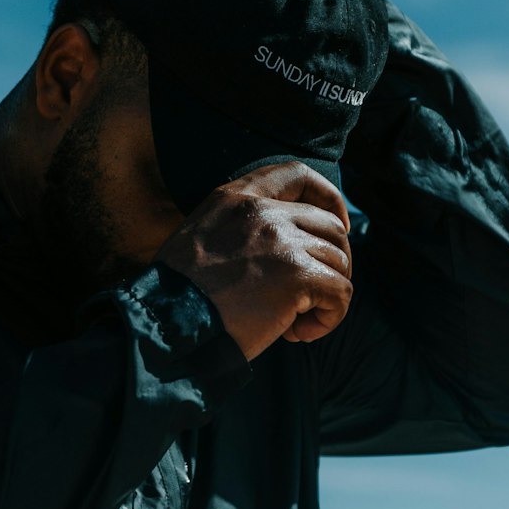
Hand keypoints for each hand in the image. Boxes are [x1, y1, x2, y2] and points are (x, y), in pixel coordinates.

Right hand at [156, 161, 351, 360]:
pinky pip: (340, 293)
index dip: (327, 198)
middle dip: (333, 261)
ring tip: (293, 322)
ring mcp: (282, 241)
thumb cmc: (179, 297)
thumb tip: (287, 246)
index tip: (338, 225)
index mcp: (236, 197)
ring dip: (325, 296)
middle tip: (311, 296)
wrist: (167, 327)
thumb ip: (240, 228)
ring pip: (338, 262)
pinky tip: (298, 334)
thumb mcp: (200, 239)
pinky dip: (329, 318)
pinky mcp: (297, 276)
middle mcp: (262, 211)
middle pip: (329, 225)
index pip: (297, 174)